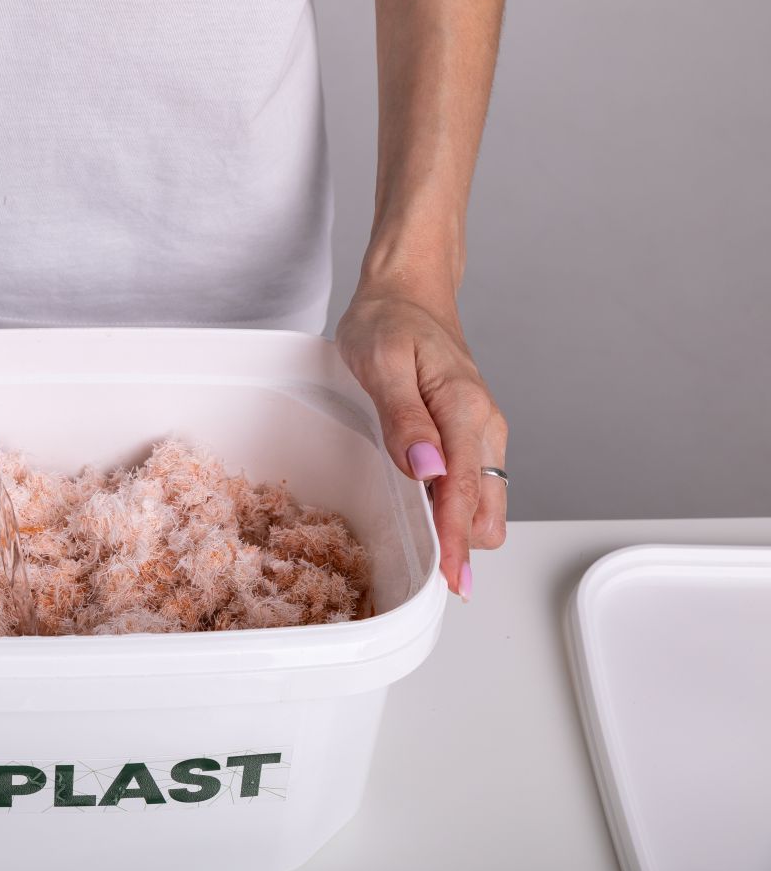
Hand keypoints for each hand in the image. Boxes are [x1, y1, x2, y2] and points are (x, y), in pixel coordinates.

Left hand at [335, 285, 507, 599]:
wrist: (407, 291)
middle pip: (487, 508)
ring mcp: (482, 432)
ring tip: (431, 560)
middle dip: (464, 546)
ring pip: (487, 502)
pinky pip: (475, 486)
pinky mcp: (472, 435)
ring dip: (463, 532)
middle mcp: (485, 425)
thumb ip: (404, 418)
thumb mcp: (382, 362)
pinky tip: (433, 522)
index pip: (466, 490)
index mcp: (465, 409)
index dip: (456, 539)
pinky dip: (459, 511)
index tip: (450, 578)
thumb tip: (426, 470)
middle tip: (433, 577)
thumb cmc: (389, 321)